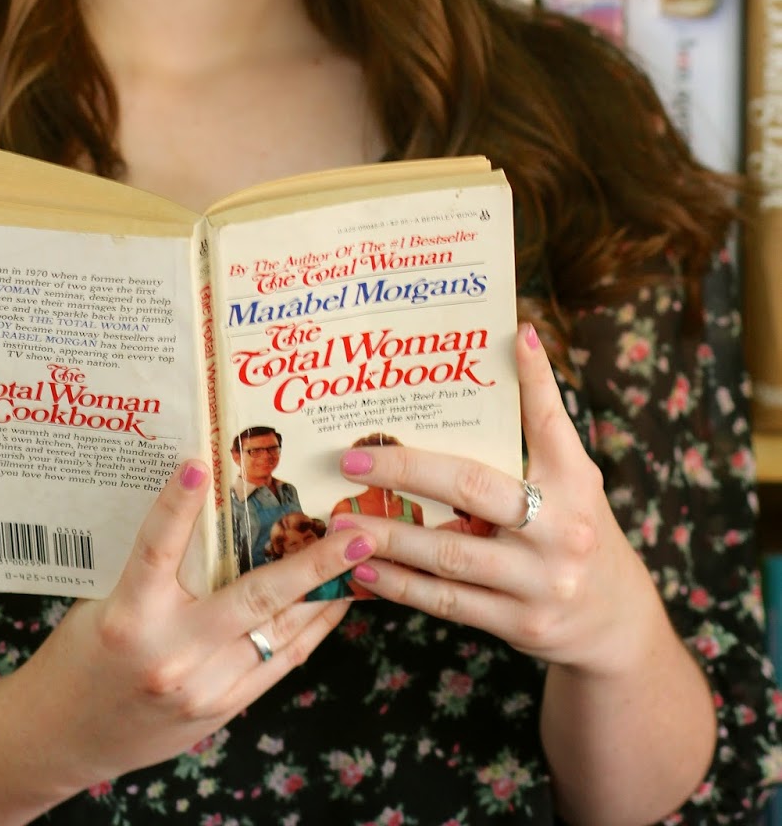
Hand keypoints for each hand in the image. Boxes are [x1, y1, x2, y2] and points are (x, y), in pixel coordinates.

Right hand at [17, 461, 371, 796]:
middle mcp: (171, 653)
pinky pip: (279, 662)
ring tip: (361, 557)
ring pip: (280, 632)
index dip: (177, 504)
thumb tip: (206, 508)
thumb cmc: (84, 654)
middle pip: (252, 598)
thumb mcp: (106, 599)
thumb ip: (156, 566)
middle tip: (354, 530)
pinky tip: (334, 601)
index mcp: (128, 617)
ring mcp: (202, 687)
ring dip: (325, 594)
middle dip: (312, 563)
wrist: (66, 735)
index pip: (156, 549)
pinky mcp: (222, 709)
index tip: (199, 462)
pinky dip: (311, 628)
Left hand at [331, 323, 663, 675]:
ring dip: (389, 537)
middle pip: (473, 488)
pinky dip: (402, 585)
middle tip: (353, 460)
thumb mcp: (571, 483)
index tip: (518, 335)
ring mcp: (540, 580)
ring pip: (449, 554)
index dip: (536, 378)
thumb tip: (511, 350)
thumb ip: (536, 439)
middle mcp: (561, 528)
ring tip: (341, 523)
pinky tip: (365, 570)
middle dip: (406, 469)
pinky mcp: (520, 622)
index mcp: (574, 481)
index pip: (550, 421)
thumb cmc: (575, 529)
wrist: (615, 621)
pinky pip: (450, 602)